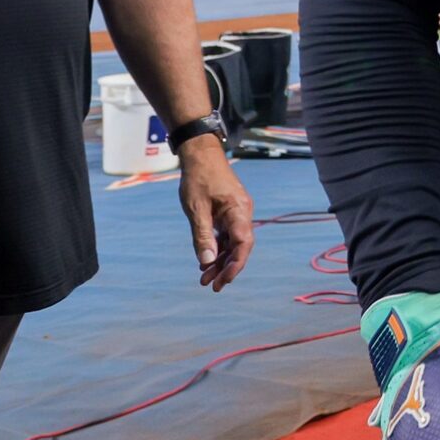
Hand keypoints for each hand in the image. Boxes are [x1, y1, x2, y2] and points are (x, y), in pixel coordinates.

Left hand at [175, 139, 255, 289]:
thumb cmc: (198, 178)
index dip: (235, 265)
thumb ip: (202, 235)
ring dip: (221, 260)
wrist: (201, 153)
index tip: (222, 281)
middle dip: (226, 268)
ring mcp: (237, 212)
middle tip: (210, 286)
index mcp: (239, 211)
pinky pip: (228, 235)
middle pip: (240, 247)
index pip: (243, 244)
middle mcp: (243, 213)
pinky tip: (207, 260)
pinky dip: (219, 248)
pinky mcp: (230, 211)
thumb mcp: (196, 208)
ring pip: (233, 243)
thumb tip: (206, 262)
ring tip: (205, 278)